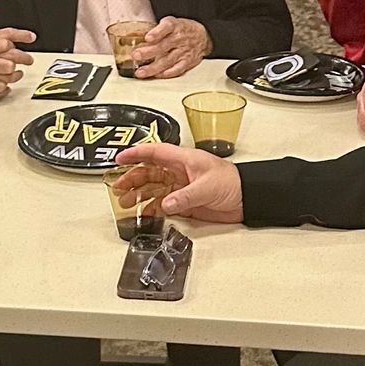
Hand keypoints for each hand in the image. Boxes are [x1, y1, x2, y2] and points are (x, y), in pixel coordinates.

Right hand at [0, 9, 21, 99]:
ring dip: (15, 73)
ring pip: (6, 73)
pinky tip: (7, 84)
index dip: (21, 35)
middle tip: (29, 58)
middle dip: (23, 56)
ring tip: (19, 72)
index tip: (31, 37)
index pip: (5, 35)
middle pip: (10, 55)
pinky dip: (5, 87)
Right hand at [111, 142, 243, 223]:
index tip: (120, 158)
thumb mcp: (207, 186)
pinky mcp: (184, 202)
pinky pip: (163, 204)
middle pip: (149, 172)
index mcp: (183, 159)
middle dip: (132, 178)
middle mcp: (179, 172)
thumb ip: (185, 196)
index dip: (136, 154)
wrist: (247, 198)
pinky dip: (152, 209)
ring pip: (153, 189)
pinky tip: (144, 213)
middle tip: (118, 187)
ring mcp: (180, 187)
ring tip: (126, 203)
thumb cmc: (232, 182)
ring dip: (139, 195)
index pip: (154, 152)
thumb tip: (166, 203)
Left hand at [126, 17, 210, 78]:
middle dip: (148, 52)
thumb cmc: (182, 29)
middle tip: (136, 56)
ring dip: (153, 68)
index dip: (157, 32)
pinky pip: (177, 69)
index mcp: (175, 26)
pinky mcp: (187, 62)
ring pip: (168, 61)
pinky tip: (156, 75)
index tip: (148, 37)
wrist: (203, 36)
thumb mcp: (169, 23)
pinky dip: (166, 74)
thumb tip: (132, 36)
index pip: (167, 27)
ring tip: (141, 72)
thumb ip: (153, 30)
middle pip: (163, 46)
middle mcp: (180, 38)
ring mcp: (184, 51)